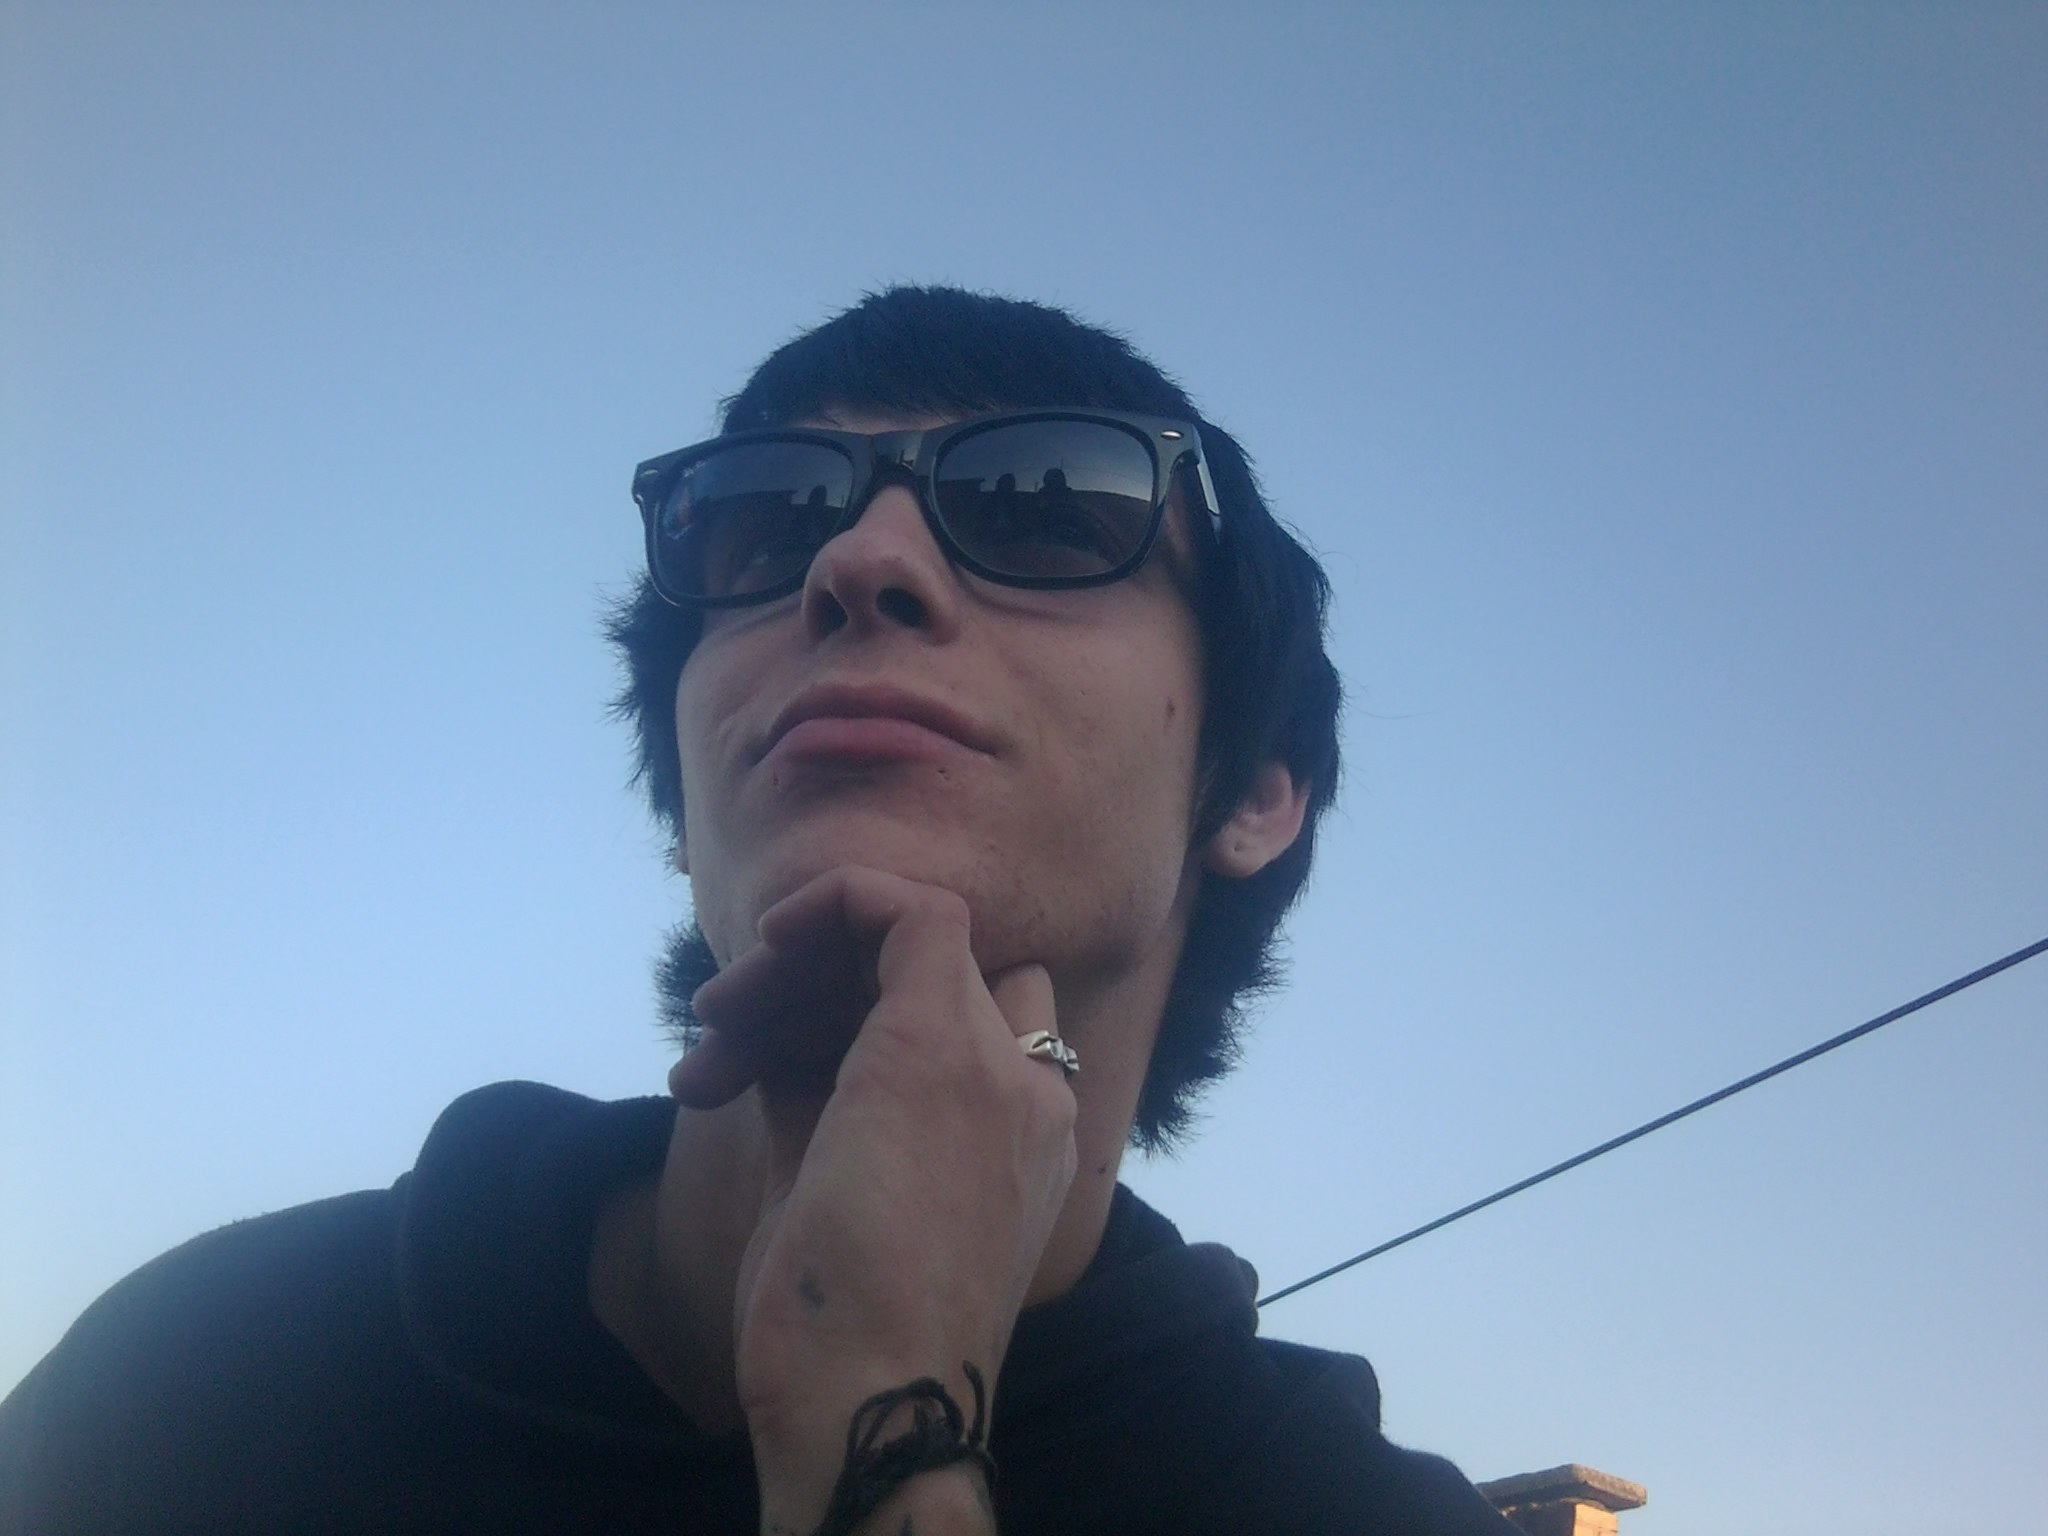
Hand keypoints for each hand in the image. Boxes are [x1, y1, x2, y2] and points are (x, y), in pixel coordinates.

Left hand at [670, 866, 1078, 1533]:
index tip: (763, 1057)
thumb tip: (771, 1048)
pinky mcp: (934, 1045)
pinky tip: (763, 945)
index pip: (964, 1021)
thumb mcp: (832, 1198)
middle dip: (815, 985)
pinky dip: (835, 902)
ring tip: (709, 1032)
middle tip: (721, 1037)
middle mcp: (1031, 1093)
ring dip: (794, 969)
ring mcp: (995, 1067)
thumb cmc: (846, 1337)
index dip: (858, 1013)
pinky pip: (908, 912)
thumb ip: (825, 1110)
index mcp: (1024, 1140)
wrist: (871, 1404)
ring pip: (910, 943)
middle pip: (934, 977)